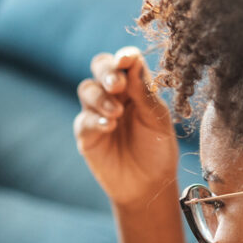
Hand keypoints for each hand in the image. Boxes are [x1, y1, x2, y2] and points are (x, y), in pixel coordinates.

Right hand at [73, 46, 176, 208]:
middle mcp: (115, 94)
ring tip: (116, 113)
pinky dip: (96, 120)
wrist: (148, 185)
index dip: (124, 57)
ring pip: (87, 89)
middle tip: (116, 85)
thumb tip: (133, 62)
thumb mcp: (158, 120)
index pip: (127, 62)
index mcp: (136, 86)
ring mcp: (98, 112)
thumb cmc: (158, 149)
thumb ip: (145, 93)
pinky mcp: (86, 133)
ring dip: (100, 97)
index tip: (126, 59)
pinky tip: (109, 127)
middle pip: (100, 66)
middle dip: (106, 71)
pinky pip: (84, 119)